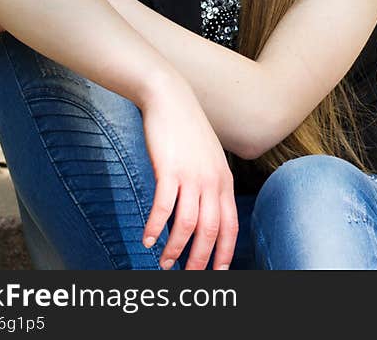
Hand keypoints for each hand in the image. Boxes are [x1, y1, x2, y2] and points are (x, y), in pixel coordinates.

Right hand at [139, 83, 238, 269]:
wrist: (172, 98)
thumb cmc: (187, 130)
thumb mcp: (208, 158)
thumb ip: (210, 183)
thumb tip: (205, 212)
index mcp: (224, 180)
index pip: (230, 225)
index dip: (225, 252)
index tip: (218, 272)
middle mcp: (212, 181)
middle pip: (210, 231)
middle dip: (200, 259)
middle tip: (190, 277)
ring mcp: (191, 176)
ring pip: (186, 224)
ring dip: (175, 249)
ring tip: (164, 264)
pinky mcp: (169, 170)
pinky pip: (162, 208)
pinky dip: (154, 228)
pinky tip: (146, 240)